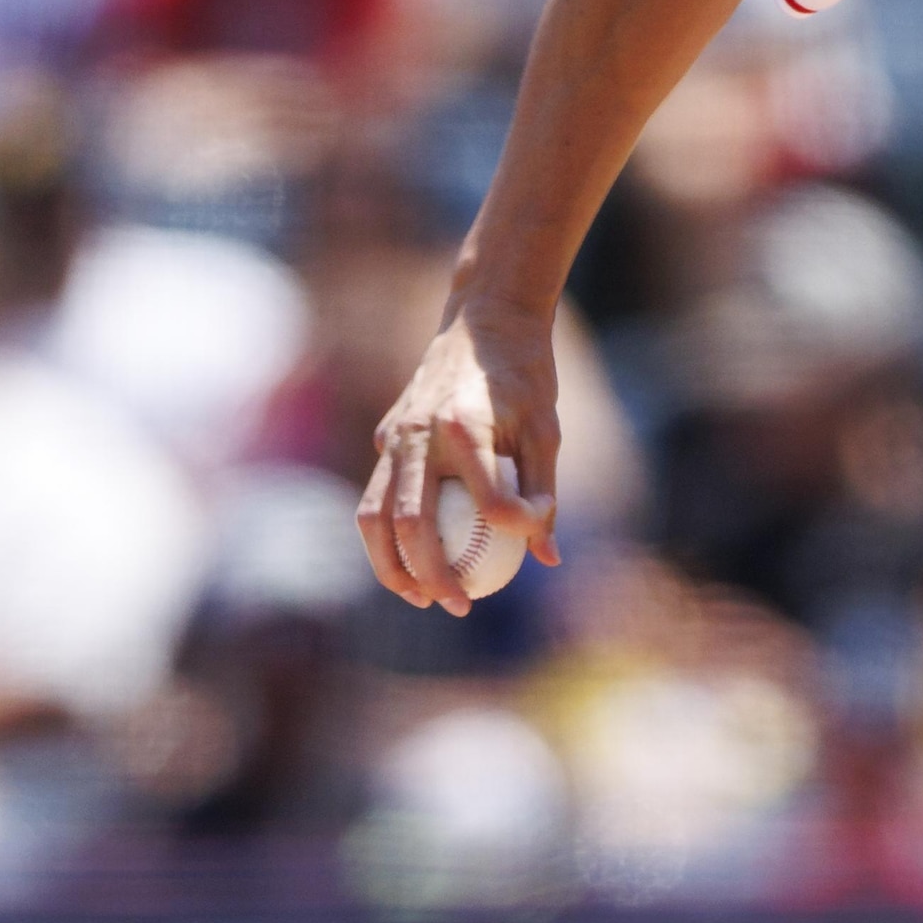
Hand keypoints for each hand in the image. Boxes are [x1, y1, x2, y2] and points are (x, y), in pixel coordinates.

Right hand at [358, 301, 564, 616]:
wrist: (485, 316)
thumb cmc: (525, 374)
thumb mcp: (546, 430)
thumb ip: (543, 493)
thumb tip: (547, 558)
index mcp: (466, 424)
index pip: (490, 500)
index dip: (516, 526)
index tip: (534, 533)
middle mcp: (420, 432)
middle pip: (412, 523)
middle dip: (432, 575)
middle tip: (458, 606)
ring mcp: (395, 434)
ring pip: (375, 516)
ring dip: (392, 566)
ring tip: (420, 597)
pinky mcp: (386, 435)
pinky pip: (376, 496)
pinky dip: (386, 536)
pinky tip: (410, 563)